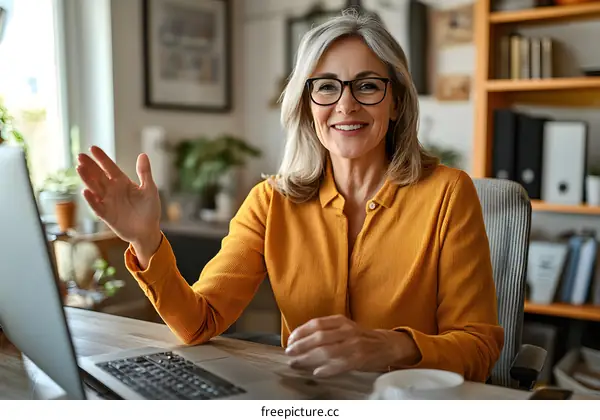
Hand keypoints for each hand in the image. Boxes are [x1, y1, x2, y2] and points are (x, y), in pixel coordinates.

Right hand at [76, 146, 161, 256]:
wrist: (148, 230)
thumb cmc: (150, 209)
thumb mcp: (150, 189)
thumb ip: (145, 173)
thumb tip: (143, 154)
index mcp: (123, 182)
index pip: (109, 167)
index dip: (102, 158)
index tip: (93, 148)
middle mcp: (112, 190)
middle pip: (98, 175)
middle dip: (90, 166)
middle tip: (80, 156)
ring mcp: (108, 202)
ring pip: (94, 188)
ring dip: (87, 179)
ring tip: (79, 168)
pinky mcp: (106, 215)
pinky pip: (97, 206)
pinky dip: (91, 199)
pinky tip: (85, 191)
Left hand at [285, 315, 419, 376]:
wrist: (387, 344)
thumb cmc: (361, 337)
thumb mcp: (344, 327)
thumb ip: (327, 331)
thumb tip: (300, 340)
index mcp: (341, 321)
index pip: (316, 324)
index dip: (300, 332)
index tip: (289, 341)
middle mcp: (347, 330)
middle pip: (318, 337)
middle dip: (300, 346)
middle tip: (289, 353)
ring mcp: (354, 344)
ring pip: (326, 351)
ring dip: (308, 358)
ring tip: (296, 363)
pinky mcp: (360, 358)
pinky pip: (340, 364)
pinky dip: (327, 369)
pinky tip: (317, 373)